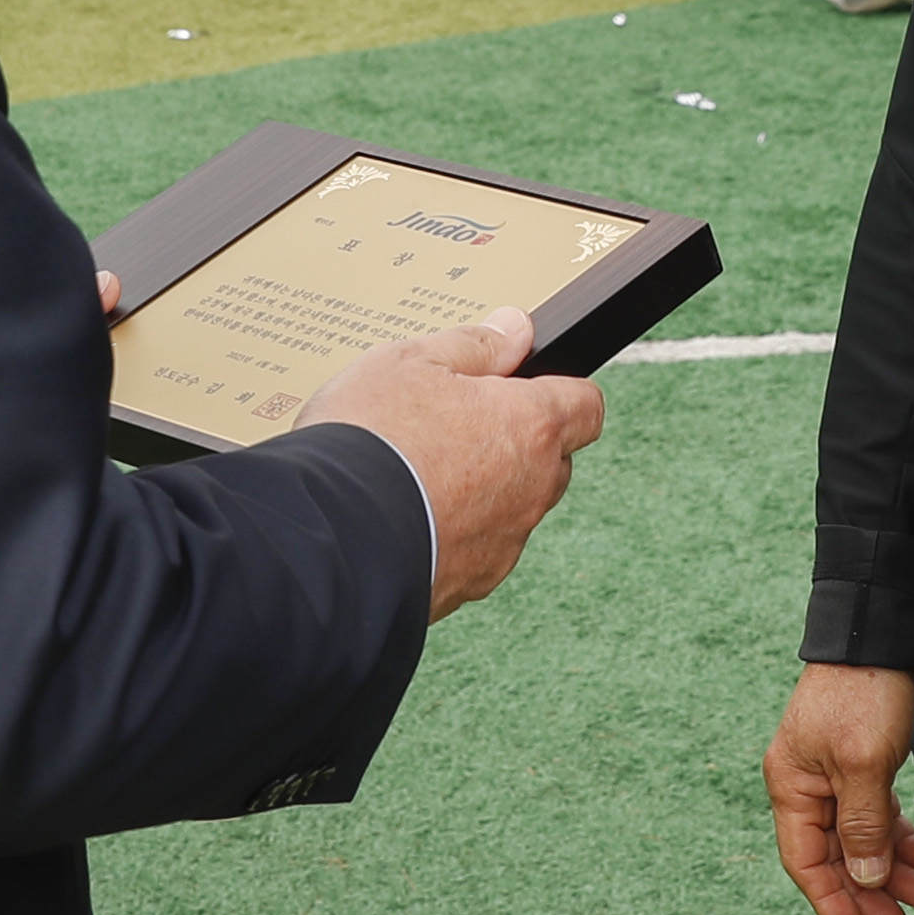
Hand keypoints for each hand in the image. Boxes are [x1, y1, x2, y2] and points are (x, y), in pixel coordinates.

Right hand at [302, 306, 601, 618]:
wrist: (328, 536)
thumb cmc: (370, 440)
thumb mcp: (410, 362)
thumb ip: (474, 344)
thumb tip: (516, 329)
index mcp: (530, 426)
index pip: (586, 406)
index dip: (559, 392)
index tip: (521, 388)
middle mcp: (532, 490)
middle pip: (551, 461)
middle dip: (515, 444)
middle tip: (454, 428)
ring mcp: (504, 544)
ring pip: (512, 510)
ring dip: (481, 493)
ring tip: (416, 476)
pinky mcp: (471, 585)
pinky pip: (475, 552)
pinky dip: (451, 534)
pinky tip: (403, 518)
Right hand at [766, 662, 913, 914]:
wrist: (884, 633)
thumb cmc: (864, 692)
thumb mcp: (862, 763)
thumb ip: (861, 824)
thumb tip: (864, 879)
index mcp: (792, 785)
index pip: (804, 860)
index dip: (830, 901)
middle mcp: (809, 784)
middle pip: (835, 856)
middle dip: (869, 891)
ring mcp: (836, 774)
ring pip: (861, 839)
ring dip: (891, 868)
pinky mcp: (864, 763)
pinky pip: (877, 816)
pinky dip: (899, 839)